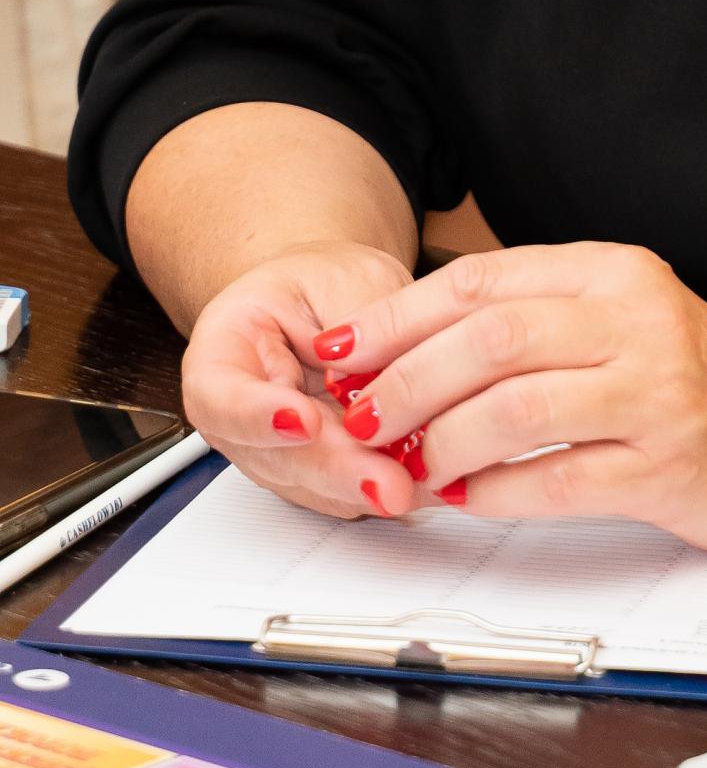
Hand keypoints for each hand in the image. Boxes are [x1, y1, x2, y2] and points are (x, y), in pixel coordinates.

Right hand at [180, 241, 416, 517]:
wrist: (329, 296)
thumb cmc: (324, 281)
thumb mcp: (343, 277)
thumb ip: (356, 325)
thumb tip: (375, 379)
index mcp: (222, 353)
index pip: (220, 398)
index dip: (258, 418)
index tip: (306, 421)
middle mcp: (240, 419)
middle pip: (275, 458)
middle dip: (337, 471)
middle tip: (387, 482)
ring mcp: (276, 455)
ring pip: (316, 486)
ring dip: (367, 488)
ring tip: (417, 484)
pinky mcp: (321, 476)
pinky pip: (350, 491)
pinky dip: (387, 487)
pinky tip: (424, 482)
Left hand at [300, 242, 706, 547]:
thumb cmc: (696, 375)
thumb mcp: (621, 315)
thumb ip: (534, 319)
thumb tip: (409, 350)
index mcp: (614, 271)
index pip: (484, 280)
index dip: (401, 317)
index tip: (345, 349)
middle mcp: (636, 319)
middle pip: (489, 338)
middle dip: (407, 380)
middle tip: (362, 416)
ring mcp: (655, 392)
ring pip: (514, 407)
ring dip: (442, 441)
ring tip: (408, 465)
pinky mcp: (665, 466)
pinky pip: (554, 479)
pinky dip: (494, 492)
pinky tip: (466, 499)